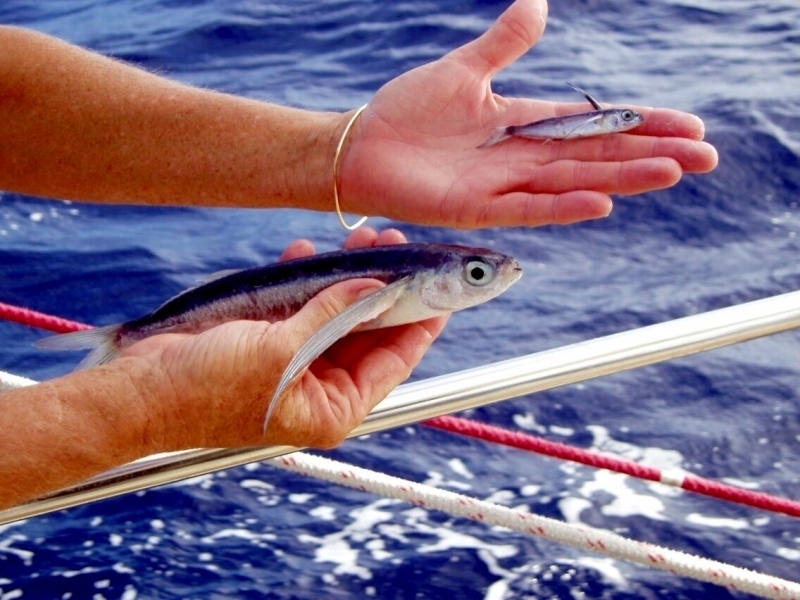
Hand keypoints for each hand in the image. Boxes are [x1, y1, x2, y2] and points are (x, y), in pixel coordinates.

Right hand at [124, 228, 447, 449]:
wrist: (138, 390)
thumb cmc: (206, 388)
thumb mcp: (281, 350)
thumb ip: (333, 316)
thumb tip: (376, 289)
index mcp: (332, 408)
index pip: (393, 361)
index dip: (420, 323)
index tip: (439, 289)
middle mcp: (319, 389)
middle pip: (368, 332)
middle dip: (383, 289)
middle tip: (398, 246)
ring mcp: (293, 364)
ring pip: (335, 314)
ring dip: (346, 278)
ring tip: (364, 238)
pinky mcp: (267, 342)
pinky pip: (299, 308)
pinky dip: (305, 281)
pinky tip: (310, 253)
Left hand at [338, 0, 717, 228]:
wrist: (360, 145)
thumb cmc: (407, 111)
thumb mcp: (464, 69)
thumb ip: (505, 44)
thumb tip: (540, 3)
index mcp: (523, 125)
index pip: (594, 125)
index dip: (640, 124)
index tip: (686, 124)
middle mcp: (521, 159)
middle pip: (597, 156)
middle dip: (650, 155)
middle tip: (705, 156)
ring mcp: (500, 186)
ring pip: (573, 182)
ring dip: (621, 179)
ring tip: (671, 173)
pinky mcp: (474, 209)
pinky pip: (525, 208)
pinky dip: (562, 205)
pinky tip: (602, 203)